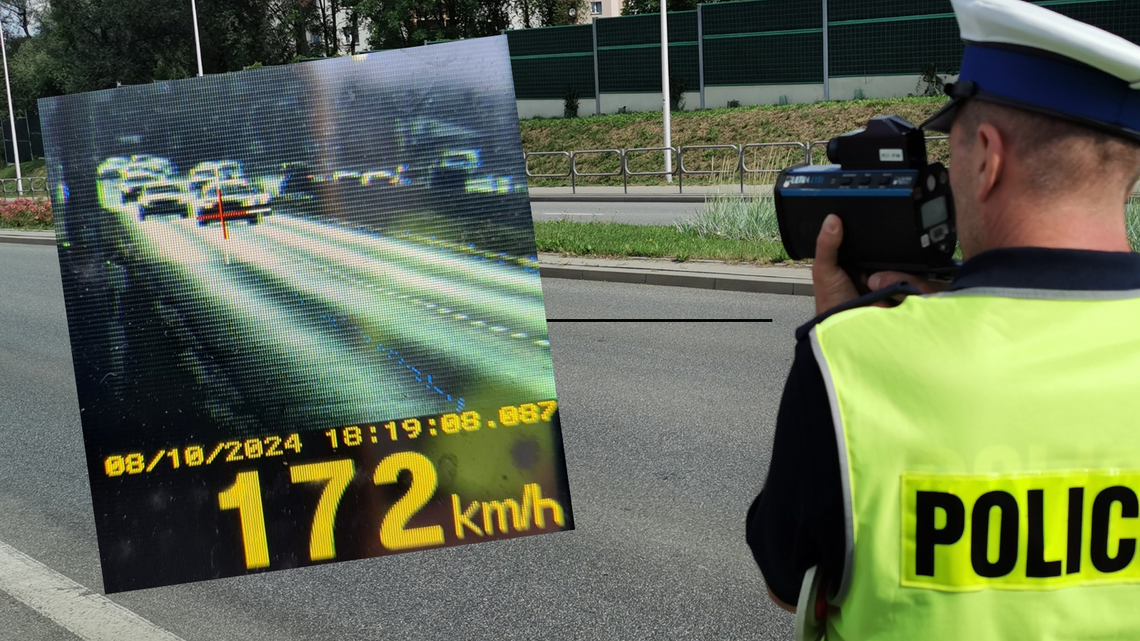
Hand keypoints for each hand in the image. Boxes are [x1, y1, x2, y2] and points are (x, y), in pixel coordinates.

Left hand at [813, 214, 948, 314]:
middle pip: (904, 256)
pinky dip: (909, 290)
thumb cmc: (832, 303)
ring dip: (896, 278)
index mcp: (867, 263)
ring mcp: (902, 286)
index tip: (888, 225)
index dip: (885, 237)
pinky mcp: (913, 299)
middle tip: (873, 277)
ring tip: (874, 289)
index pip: (883, 244)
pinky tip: (889, 299)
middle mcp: (887, 272)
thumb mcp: (824, 271)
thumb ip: (827, 245)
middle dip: (896, 260)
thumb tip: (832, 217)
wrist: (844, 333)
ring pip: (915, 271)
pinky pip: (922, 288)